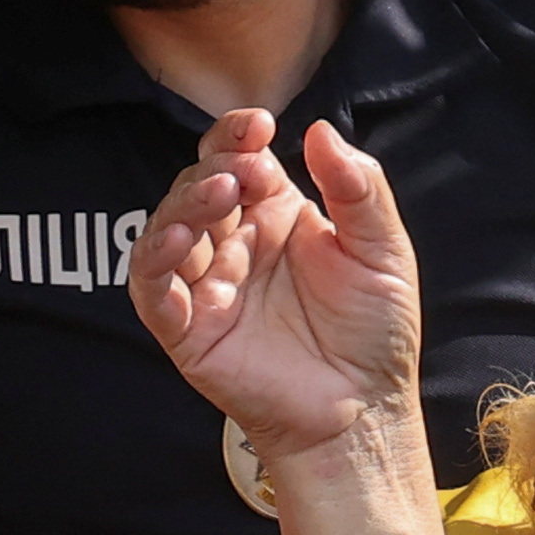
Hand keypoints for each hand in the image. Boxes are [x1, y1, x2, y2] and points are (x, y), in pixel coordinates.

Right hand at [127, 113, 424, 471]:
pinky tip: (178, 239)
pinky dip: (154, 260)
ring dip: (185, 203)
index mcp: (276, 218)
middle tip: (246, 173)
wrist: (367, 409)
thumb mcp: (383, 250)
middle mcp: (236, 246)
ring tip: (220, 194)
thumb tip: (319, 129)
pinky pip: (152, 290)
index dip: (237, 137)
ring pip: (169, 230)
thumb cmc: (376, 334)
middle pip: (199, 187)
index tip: (259, 124)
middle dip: (215, 167)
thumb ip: (358, 189)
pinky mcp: (189, 332)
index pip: (239, 160)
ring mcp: (209, 287)